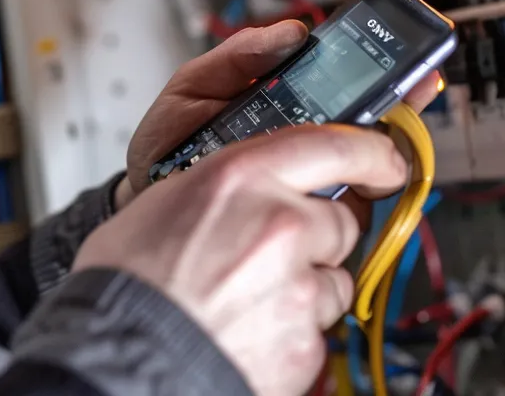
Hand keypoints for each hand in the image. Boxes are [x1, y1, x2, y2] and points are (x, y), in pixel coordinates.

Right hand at [75, 125, 408, 395]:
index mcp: (242, 178)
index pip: (335, 144)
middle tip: (274, 254)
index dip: (372, 153)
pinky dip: (293, 331)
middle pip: (342, 221)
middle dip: (318, 236)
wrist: (119, 358)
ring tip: (248, 300)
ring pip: (335, 279)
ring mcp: (298, 287)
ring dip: (306, 287)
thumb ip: (228, 186)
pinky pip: (318, 329)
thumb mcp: (167, 200)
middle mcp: (279, 225)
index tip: (385, 160)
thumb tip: (257, 187)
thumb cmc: (126, 285)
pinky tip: (250, 330)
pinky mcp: (305, 341)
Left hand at [117, 20, 440, 208]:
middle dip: (397, 106)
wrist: (144, 201)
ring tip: (372, 134)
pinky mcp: (302, 216)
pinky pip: (342, 208)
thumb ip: (239, 56)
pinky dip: (351, 194)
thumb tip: (293, 30)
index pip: (348, 82)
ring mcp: (308, 181)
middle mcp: (305, 142)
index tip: (407, 57)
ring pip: (365, 168)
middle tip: (408, 93)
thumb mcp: (195, 86)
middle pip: (370, 124)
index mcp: (287, 103)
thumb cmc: (169, 144)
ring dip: (376, 152)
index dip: (386, 69)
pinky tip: (343, 179)